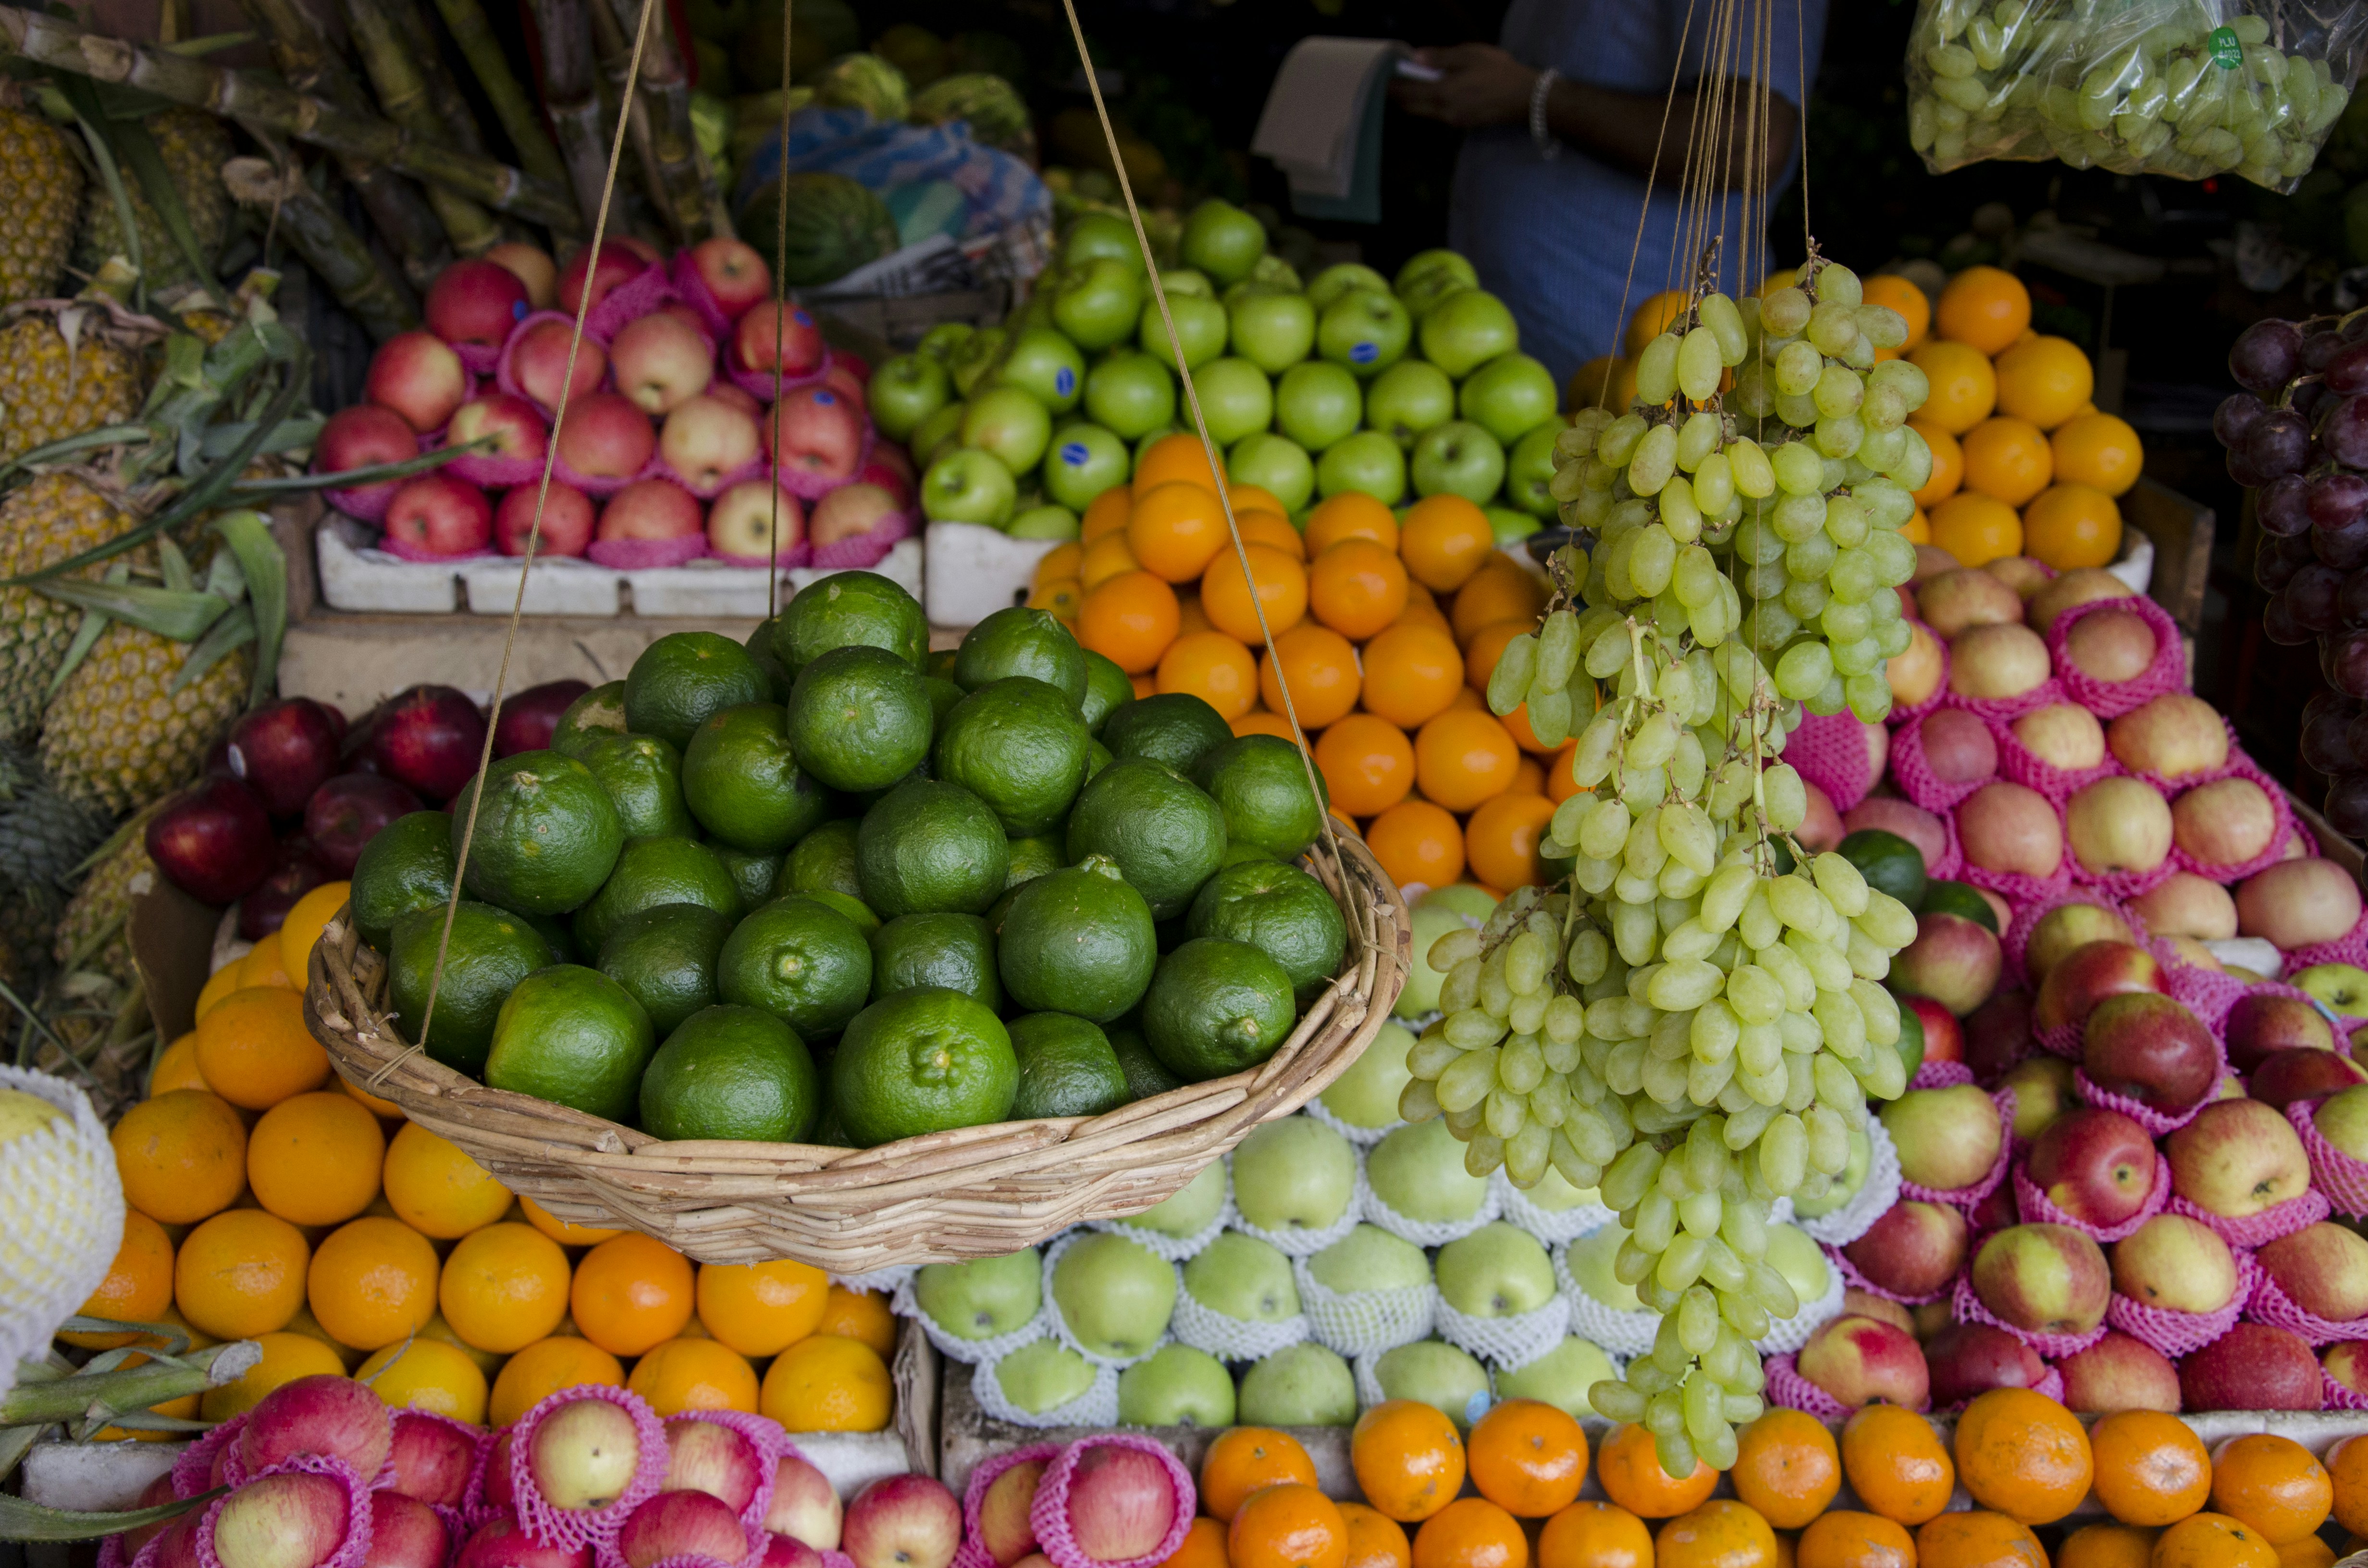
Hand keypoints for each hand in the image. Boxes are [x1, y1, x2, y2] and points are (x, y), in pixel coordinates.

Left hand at [1389, 44, 1537, 129]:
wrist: (1526, 98)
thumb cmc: (1499, 72)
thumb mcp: (1470, 55)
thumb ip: (1441, 57)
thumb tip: (1416, 57)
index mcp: (1442, 93)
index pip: (1407, 94)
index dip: (1392, 88)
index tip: (1383, 80)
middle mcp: (1443, 112)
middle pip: (1411, 107)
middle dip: (1399, 97)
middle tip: (1393, 83)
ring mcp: (1453, 121)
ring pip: (1424, 113)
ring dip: (1414, 101)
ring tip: (1412, 85)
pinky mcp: (1462, 124)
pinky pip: (1437, 115)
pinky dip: (1429, 105)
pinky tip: (1434, 92)